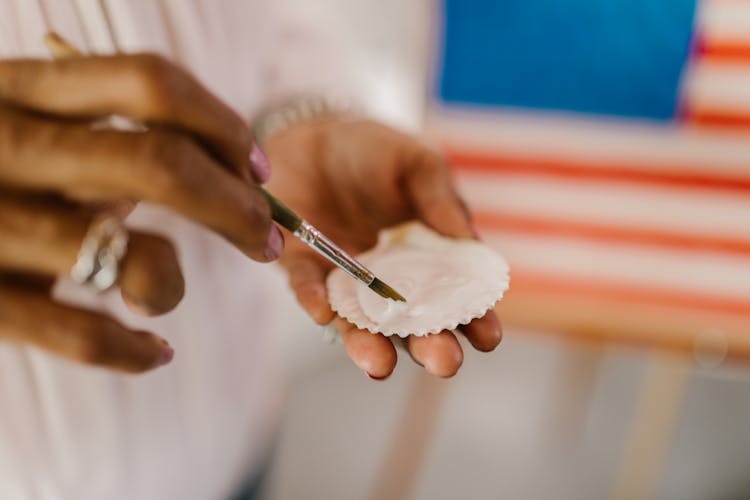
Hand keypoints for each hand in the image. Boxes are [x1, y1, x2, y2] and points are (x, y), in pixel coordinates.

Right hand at [0, 53, 282, 371]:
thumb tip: (219, 171)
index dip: (223, 127)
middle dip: (237, 209)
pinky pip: (81, 335)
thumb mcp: (23, 122)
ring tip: (167, 290)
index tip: (258, 170)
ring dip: (174, 282)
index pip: (150, 85)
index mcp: (22, 90)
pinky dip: (132, 350)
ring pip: (132, 257)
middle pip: (161, 166)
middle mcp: (5, 147)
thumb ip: (100, 132)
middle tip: (265, 239)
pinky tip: (153, 351)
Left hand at [264, 116, 501, 378]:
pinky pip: (307, 288)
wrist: (315, 133)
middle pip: (410, 324)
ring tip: (380, 365)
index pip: (455, 297)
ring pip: (358, 323)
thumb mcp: (416, 165)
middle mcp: (387, 280)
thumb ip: (439, 200)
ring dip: (368, 345)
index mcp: (426, 258)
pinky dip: (314, 300)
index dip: (474, 319)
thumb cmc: (374, 151)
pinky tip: (323, 312)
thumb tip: (469, 239)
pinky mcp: (302, 266)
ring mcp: (344, 279)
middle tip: (445, 364)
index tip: (489, 338)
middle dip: (429, 346)